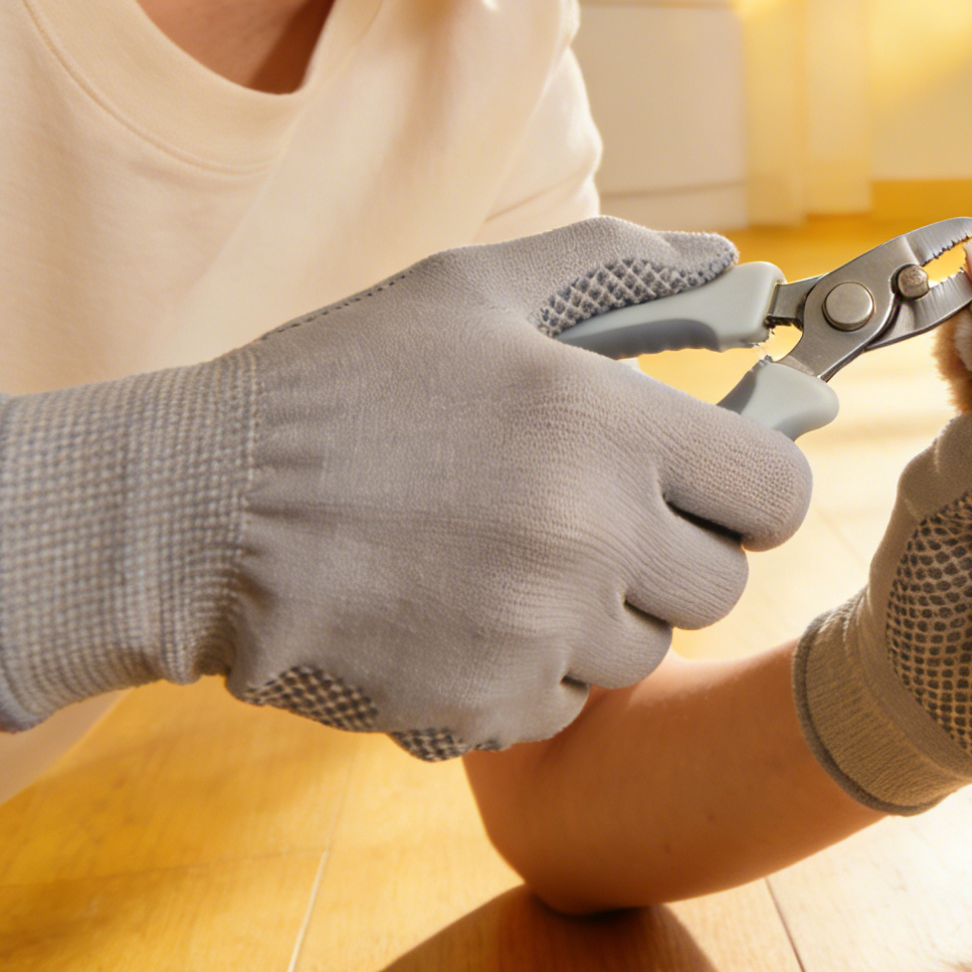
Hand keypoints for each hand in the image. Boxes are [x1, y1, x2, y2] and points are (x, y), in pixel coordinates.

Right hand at [0, 218, 810, 758]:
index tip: (712, 475)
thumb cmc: (340, 384)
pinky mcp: (481, 707)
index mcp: (608, 427)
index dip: (753, 483)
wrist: (194, 512)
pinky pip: (562, 702)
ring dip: (604, 613)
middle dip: (680, 550)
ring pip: (646, 651)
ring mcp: (537, 635)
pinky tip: (460, 610)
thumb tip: (733, 265)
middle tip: (602, 513)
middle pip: (721, 584)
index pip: (777, 493)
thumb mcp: (475, 288)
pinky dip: (530, 669)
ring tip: (513, 555)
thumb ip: (620, 265)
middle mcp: (591, 539)